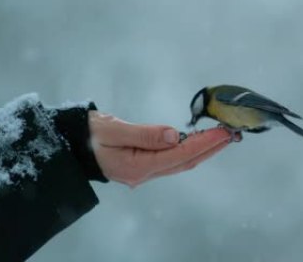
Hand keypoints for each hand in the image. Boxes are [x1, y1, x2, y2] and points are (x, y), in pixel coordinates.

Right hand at [88, 111, 234, 186]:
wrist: (70, 145)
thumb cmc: (88, 135)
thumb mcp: (112, 129)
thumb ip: (143, 133)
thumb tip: (173, 135)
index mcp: (136, 166)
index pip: (178, 155)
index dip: (202, 143)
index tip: (221, 132)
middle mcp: (144, 173)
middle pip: (185, 162)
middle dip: (210, 148)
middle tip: (232, 133)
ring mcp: (145, 172)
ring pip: (181, 162)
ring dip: (203, 150)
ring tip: (222, 137)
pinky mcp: (144, 165)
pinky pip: (173, 160)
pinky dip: (190, 150)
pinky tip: (200, 141)